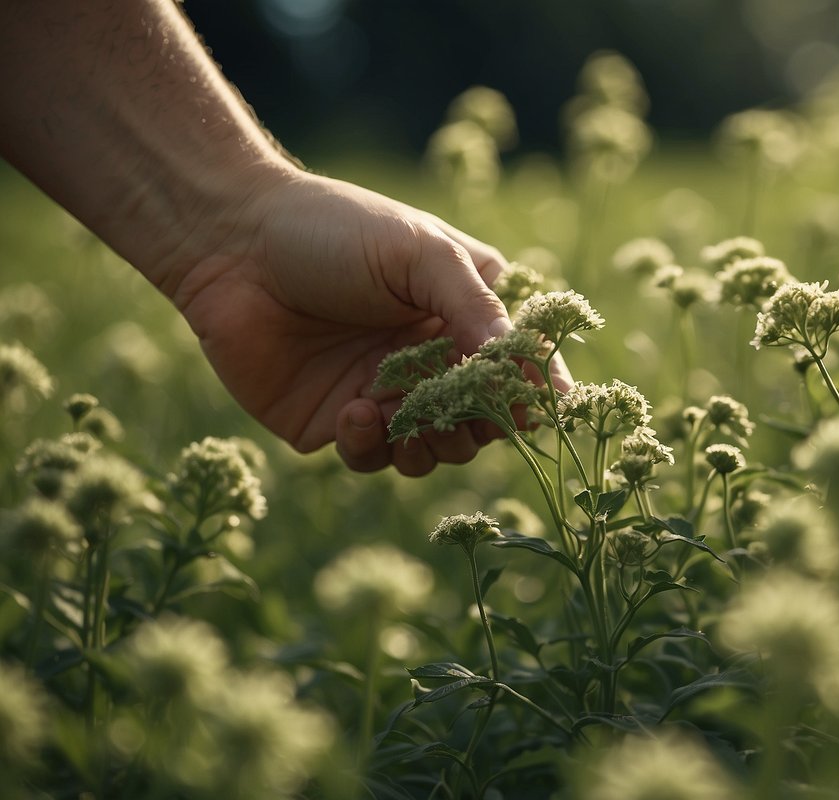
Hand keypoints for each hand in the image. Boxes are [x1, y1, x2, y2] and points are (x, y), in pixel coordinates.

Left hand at [169, 170, 546, 475]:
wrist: (229, 244)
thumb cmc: (333, 229)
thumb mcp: (419, 253)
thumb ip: (476, 309)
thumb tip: (536, 375)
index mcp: (463, 311)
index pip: (518, 365)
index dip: (529, 389)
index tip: (530, 402)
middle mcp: (432, 358)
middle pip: (484, 419)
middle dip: (479, 424)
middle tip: (459, 411)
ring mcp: (387, 394)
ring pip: (436, 450)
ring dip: (431, 443)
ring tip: (405, 415)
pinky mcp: (338, 423)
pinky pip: (375, 458)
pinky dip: (373, 445)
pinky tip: (355, 411)